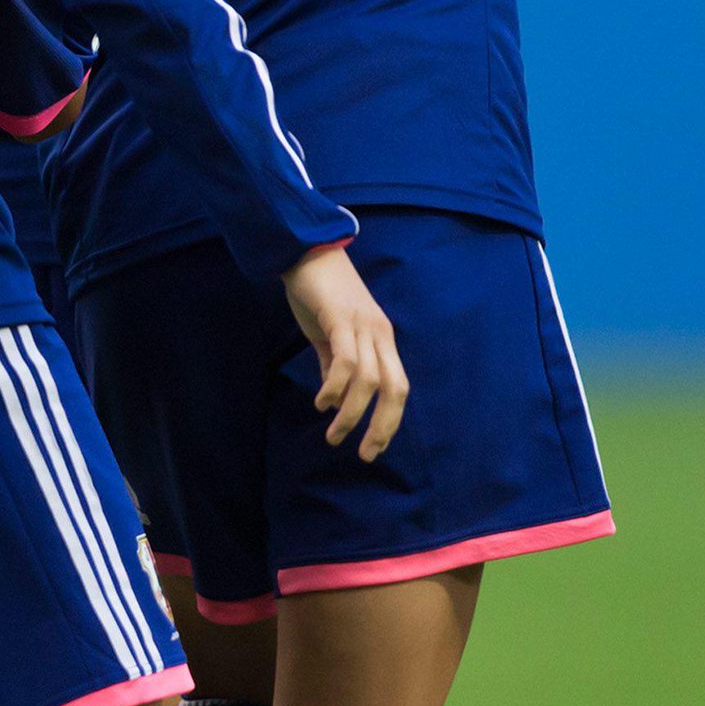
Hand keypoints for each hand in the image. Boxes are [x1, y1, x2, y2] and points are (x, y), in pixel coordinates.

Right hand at [283, 242, 406, 459]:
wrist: (306, 252)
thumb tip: (335, 398)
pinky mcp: (342, 319)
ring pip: (369, 381)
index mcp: (381, 339)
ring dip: (352, 414)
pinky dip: (335, 388)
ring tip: (334, 435)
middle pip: (395, 388)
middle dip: (383, 426)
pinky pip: (346, 361)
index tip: (373, 448)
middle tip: (365, 454)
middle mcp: (380, 334)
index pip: (397, 387)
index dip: (389, 420)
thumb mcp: (329, 334)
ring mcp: (363, 326)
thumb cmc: (319, 293)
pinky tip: (321, 402)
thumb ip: (334, 364)